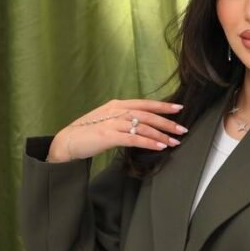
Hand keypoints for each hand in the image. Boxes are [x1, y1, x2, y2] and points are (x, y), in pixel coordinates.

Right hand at [46, 99, 188, 162]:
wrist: (67, 141)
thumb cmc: (88, 132)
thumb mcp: (108, 120)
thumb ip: (124, 119)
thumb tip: (143, 125)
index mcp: (117, 105)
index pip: (144, 103)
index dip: (162, 106)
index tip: (179, 109)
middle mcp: (116, 110)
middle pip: (147, 115)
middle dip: (167, 122)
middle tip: (182, 129)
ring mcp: (112, 122)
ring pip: (143, 126)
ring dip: (161, 134)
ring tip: (174, 142)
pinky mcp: (108, 135)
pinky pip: (134, 138)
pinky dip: (149, 142)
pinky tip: (160, 146)